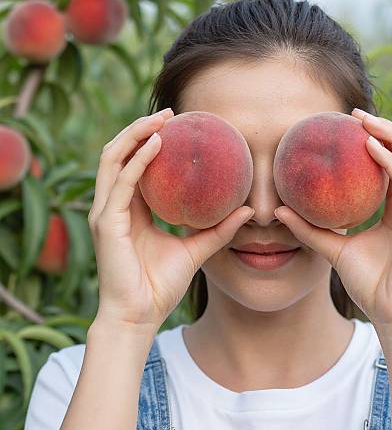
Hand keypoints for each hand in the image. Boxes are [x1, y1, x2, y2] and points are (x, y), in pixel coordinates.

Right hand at [88, 109, 254, 331]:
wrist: (140, 317)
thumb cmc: (160, 286)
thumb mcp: (195, 250)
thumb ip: (218, 229)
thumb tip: (248, 211)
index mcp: (129, 209)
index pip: (133, 164)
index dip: (149, 140)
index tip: (177, 124)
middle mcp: (113, 205)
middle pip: (119, 153)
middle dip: (140, 128)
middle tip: (171, 113)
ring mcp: (106, 212)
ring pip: (112, 158)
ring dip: (135, 134)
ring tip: (162, 118)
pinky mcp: (106, 223)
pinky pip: (121, 183)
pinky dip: (138, 160)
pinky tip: (157, 144)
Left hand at [274, 109, 391, 330]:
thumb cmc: (370, 284)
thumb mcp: (335, 249)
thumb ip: (311, 229)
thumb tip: (281, 211)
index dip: (381, 141)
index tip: (351, 126)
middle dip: (388, 129)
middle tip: (356, 114)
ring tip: (364, 121)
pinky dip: (390, 161)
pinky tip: (369, 147)